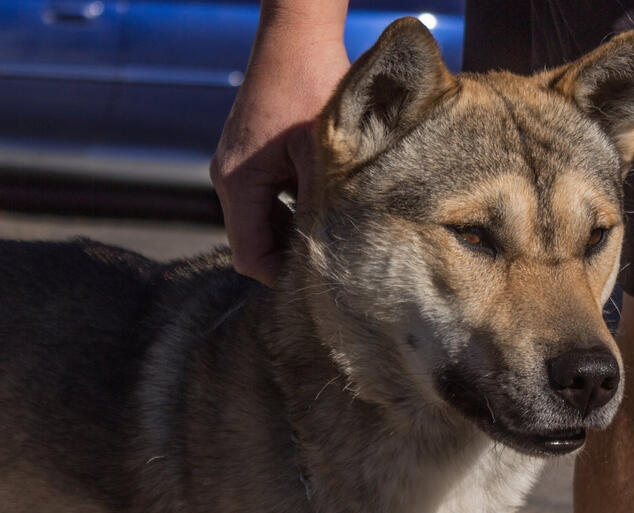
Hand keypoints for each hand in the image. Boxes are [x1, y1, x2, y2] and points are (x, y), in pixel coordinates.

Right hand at [211, 3, 348, 285]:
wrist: (297, 36)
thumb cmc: (313, 86)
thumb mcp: (323, 155)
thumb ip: (320, 206)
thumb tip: (330, 252)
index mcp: (238, 181)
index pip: (250, 255)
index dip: (282, 275)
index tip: (319, 281)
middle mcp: (227, 177)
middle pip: (252, 242)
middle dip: (287, 256)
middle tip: (331, 262)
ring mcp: (234, 166)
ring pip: (258, 222)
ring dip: (290, 233)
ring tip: (330, 235)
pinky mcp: (247, 155)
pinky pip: (262, 199)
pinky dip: (287, 210)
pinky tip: (320, 207)